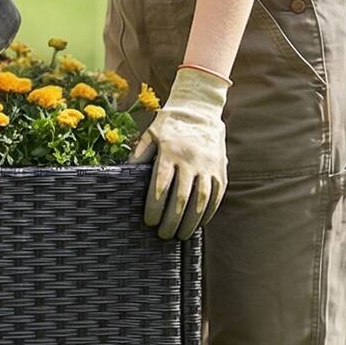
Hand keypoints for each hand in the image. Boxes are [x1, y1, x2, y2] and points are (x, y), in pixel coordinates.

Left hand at [129, 66, 229, 239]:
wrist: (200, 109)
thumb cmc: (168, 125)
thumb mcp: (149, 136)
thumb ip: (138, 157)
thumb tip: (124, 178)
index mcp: (170, 152)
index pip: (161, 186)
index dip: (154, 207)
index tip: (148, 221)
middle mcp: (191, 160)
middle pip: (181, 198)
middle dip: (171, 220)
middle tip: (163, 234)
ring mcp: (208, 165)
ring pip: (201, 200)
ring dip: (191, 221)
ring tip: (181, 236)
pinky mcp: (221, 169)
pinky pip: (217, 195)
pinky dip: (208, 212)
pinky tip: (199, 223)